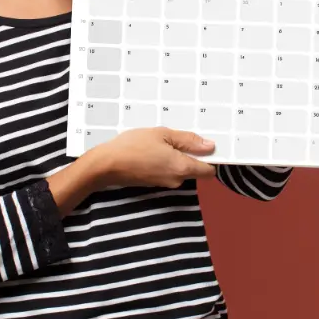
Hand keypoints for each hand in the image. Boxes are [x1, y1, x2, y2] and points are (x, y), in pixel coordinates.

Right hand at [95, 127, 216, 188]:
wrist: (106, 165)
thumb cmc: (133, 146)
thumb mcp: (162, 134)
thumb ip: (188, 140)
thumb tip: (210, 146)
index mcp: (182, 167)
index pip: (209, 171)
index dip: (212, 158)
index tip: (208, 144)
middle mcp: (177, 180)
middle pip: (196, 170)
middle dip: (193, 155)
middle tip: (180, 137)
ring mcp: (165, 183)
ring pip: (181, 170)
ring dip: (178, 156)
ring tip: (164, 140)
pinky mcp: (155, 183)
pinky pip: (169, 171)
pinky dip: (167, 161)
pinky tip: (155, 149)